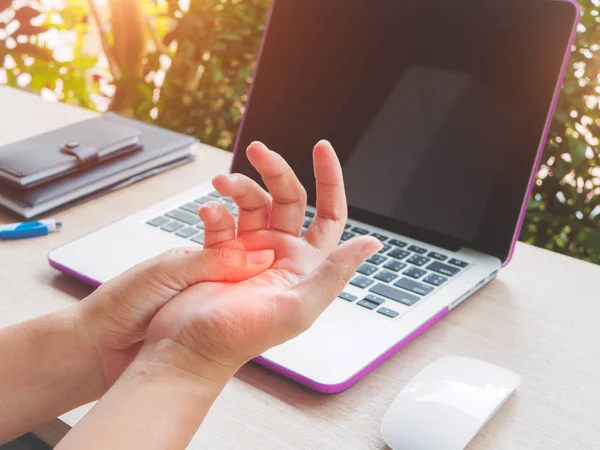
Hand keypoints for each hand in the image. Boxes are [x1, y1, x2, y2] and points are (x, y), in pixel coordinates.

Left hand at [74, 237, 275, 392]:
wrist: (95, 346)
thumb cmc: (121, 303)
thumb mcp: (169, 272)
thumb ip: (213, 261)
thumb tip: (259, 255)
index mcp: (193, 258)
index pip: (236, 242)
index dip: (256, 243)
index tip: (275, 250)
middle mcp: (202, 279)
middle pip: (243, 267)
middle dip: (259, 264)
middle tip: (277, 268)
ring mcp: (203, 304)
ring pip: (239, 294)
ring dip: (252, 291)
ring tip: (266, 293)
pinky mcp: (201, 328)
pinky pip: (229, 317)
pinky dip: (240, 314)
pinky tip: (250, 317)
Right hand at [141, 140, 381, 380]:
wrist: (187, 348)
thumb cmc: (242, 338)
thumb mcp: (297, 308)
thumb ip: (334, 274)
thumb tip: (373, 244)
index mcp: (305, 265)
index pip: (329, 215)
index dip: (330, 181)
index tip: (321, 149)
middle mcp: (280, 253)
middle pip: (288, 198)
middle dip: (275, 170)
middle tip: (257, 149)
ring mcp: (248, 250)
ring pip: (252, 202)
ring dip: (238, 186)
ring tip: (220, 182)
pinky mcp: (219, 251)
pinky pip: (222, 219)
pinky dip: (215, 210)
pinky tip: (208, 212)